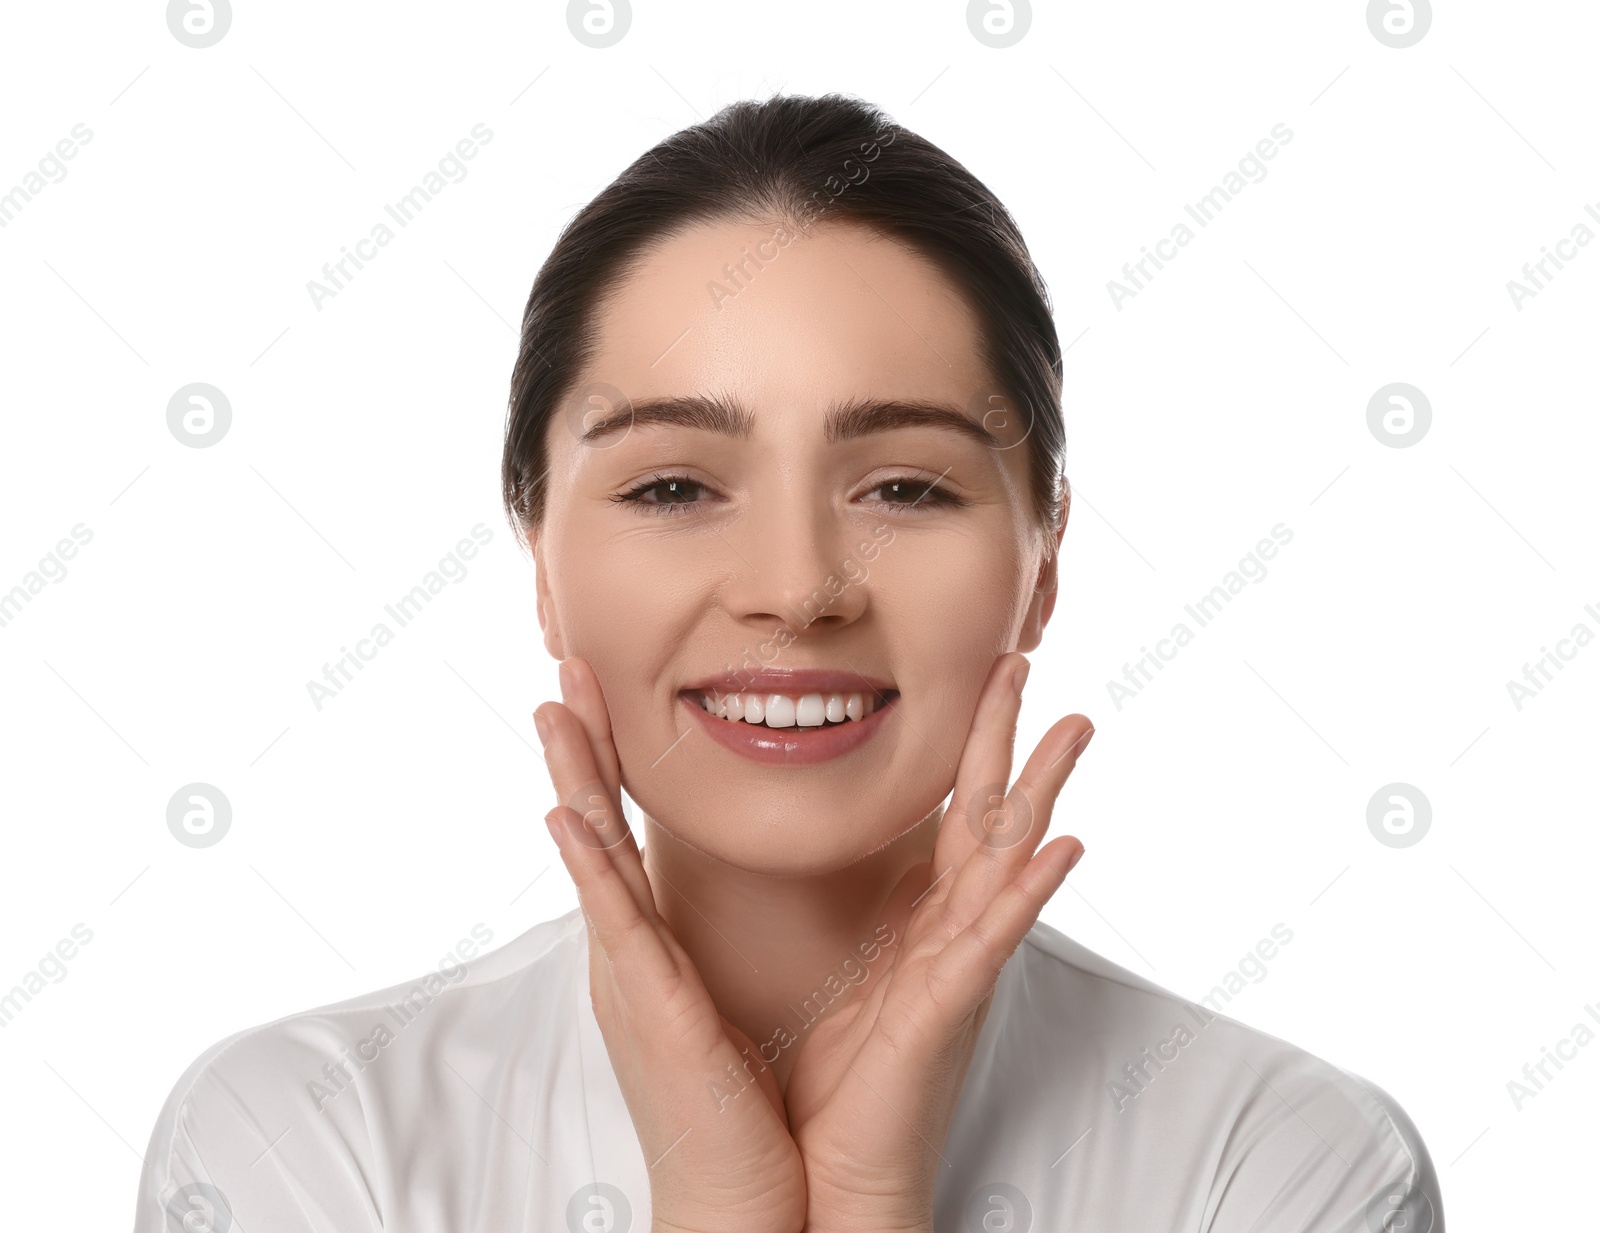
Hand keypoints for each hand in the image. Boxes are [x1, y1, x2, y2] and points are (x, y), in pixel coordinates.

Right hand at [535, 657, 807, 1232]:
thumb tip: (712, 895)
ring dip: (572, 782)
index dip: (604, 761)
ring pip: (592, 861)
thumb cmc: (742, 1107)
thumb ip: (703, 949)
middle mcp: (629, 954)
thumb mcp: (717, 1005)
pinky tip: (567, 820)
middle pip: (592, 829)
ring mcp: (630, 979)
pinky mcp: (651, 1012)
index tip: (596, 694)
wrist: (745, 1203)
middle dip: (577, 748)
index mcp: (650, 949)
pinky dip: (590, 870)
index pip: (618, 833)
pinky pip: (618, 926)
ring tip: (553, 712)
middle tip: (561, 670)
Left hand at [782, 651, 1092, 1232]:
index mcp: (922, 921)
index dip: (969, 743)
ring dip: (1043, 790)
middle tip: (1025, 656)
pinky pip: (994, 940)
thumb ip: (850, 914)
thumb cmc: (830, 1079)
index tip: (981, 674)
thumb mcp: (839, 972)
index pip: (953, 813)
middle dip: (1008, 736)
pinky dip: (1032, 893)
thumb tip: (820, 852)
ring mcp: (957, 966)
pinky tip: (1065, 847)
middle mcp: (950, 933)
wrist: (825, 1171)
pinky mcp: (947, 1008)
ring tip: (1076, 724)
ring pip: (1008, 860)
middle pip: (988, 813)